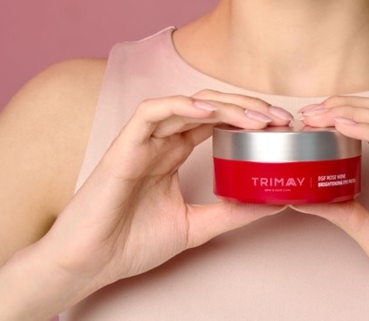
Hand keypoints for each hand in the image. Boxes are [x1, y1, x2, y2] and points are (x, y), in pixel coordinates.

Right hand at [39, 91, 291, 300]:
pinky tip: (210, 111)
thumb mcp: (195, 225)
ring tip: (258, 117)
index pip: (217, 121)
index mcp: (175, 151)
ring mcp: (143, 139)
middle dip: (247, 107)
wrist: (88, 264)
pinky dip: (181, 106)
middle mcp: (162, 139)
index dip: (249, 117)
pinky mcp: (124, 145)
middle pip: (209, 106)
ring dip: (226, 105)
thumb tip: (273, 204)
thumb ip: (230, 212)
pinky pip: (152, 112)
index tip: (281, 127)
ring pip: (188, 103)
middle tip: (280, 118)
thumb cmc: (131, 243)